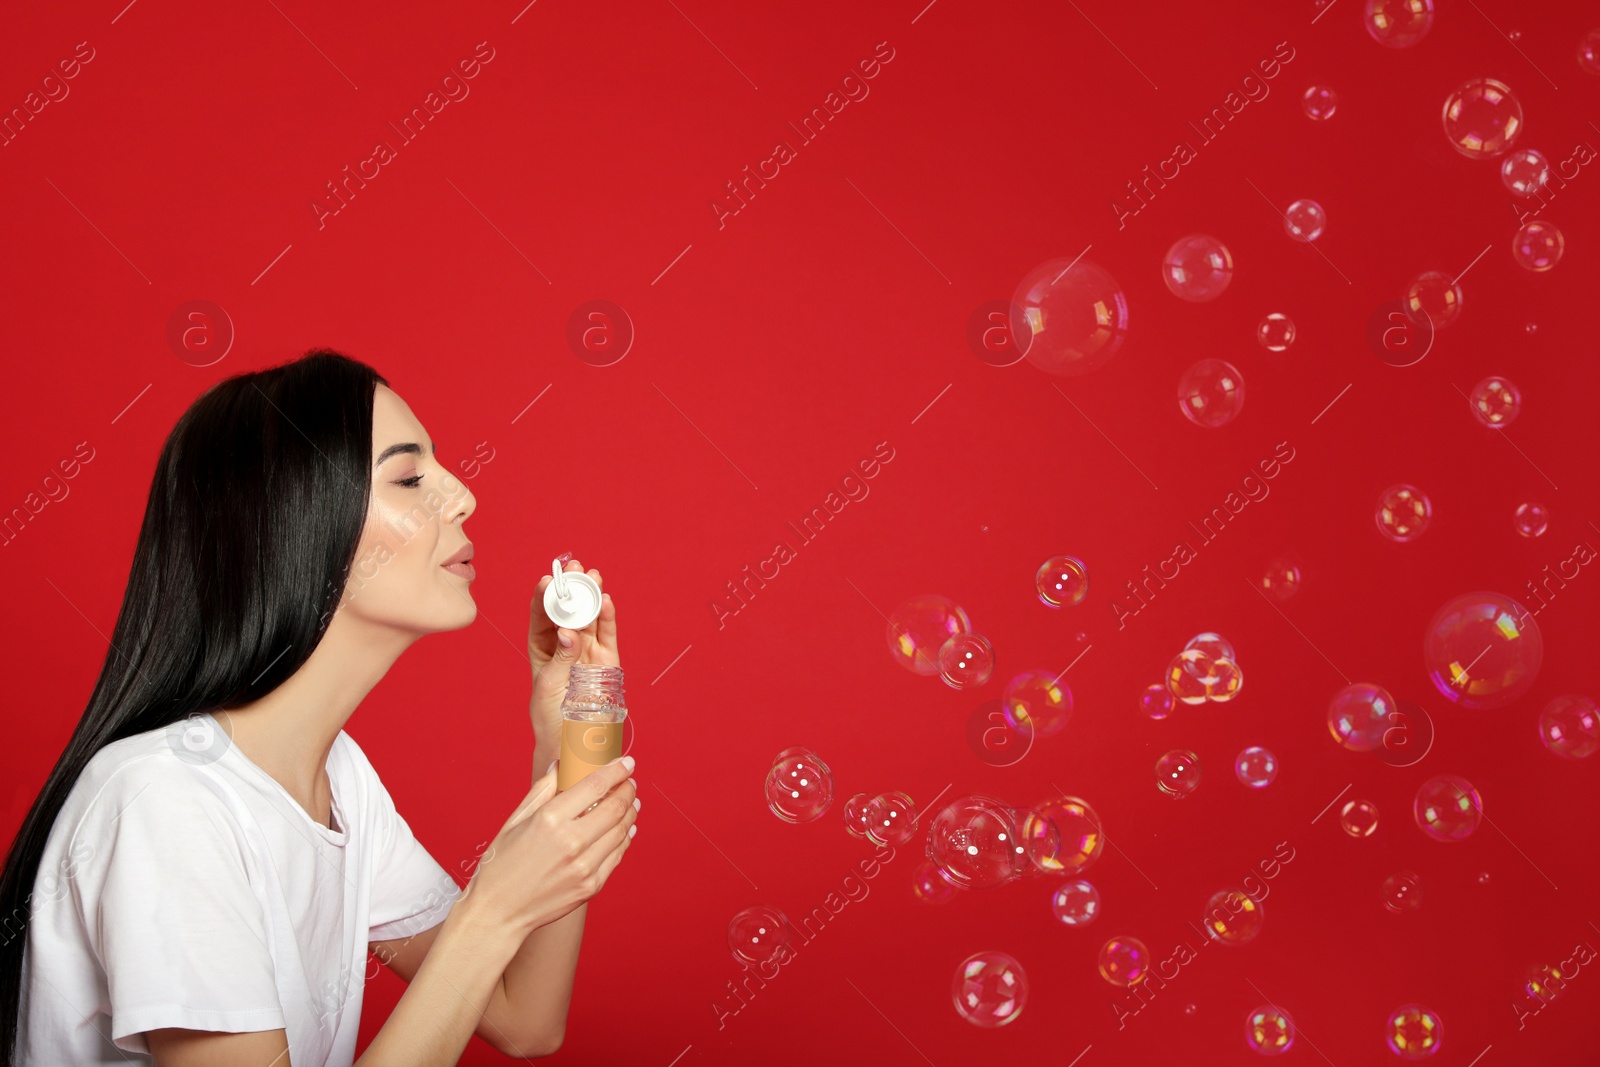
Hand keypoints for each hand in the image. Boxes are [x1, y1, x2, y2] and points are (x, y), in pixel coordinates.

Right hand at [461, 756, 638, 935]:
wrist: (498, 912)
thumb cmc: (501, 865)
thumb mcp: (515, 821)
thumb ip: (542, 790)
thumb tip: (560, 765)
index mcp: (550, 820)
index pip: (595, 785)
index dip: (616, 770)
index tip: (626, 762)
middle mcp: (571, 842)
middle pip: (615, 806)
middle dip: (627, 789)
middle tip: (629, 782)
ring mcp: (584, 866)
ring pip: (621, 830)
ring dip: (630, 812)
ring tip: (630, 802)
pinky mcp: (591, 886)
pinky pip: (617, 855)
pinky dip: (624, 838)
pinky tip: (624, 830)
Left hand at [529, 557, 619, 740]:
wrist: (571, 742)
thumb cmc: (551, 716)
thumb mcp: (549, 685)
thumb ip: (562, 658)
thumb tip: (568, 633)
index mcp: (542, 649)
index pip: (541, 618)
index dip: (543, 598)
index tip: (546, 580)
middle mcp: (565, 646)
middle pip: (568, 612)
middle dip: (571, 589)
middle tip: (574, 568)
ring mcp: (587, 652)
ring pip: (590, 618)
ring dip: (592, 596)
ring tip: (593, 576)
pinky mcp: (607, 661)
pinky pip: (608, 636)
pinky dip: (608, 618)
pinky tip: (606, 600)